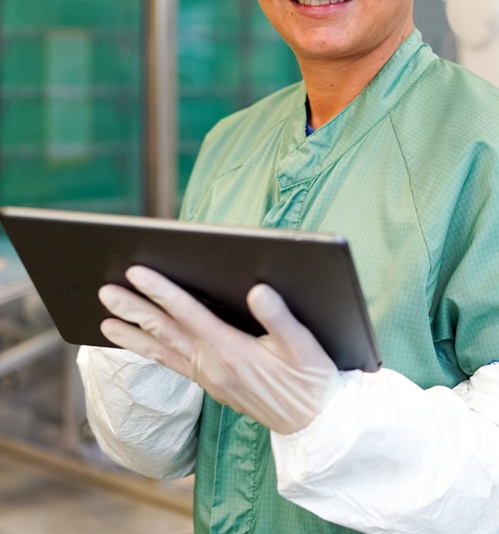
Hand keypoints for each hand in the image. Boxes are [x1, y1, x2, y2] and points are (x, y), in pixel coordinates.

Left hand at [99, 266, 339, 433]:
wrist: (314, 424)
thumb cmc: (312, 381)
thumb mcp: (304, 346)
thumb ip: (278, 318)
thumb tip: (257, 290)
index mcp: (232, 351)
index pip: (188, 313)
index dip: (161, 291)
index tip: (137, 273)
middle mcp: (213, 365)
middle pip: (165, 332)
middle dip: (134, 309)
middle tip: (105, 291)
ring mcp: (209, 378)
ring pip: (163, 351)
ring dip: (133, 334)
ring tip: (104, 322)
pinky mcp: (212, 385)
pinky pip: (173, 365)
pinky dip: (151, 352)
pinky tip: (139, 344)